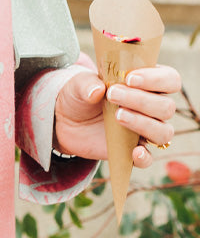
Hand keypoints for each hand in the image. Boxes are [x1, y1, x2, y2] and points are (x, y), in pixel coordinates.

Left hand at [54, 65, 180, 166]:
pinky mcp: (132, 150)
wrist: (66, 119)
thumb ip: (87, 84)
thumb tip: (97, 91)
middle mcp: (152, 108)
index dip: (156, 79)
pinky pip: (148, 159)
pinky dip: (144, 157)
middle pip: (166, 107)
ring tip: (117, 116)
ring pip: (163, 132)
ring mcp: (144, 131)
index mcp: (147, 84)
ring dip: (143, 123)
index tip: (130, 78)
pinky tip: (134, 151)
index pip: (170, 79)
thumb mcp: (79, 84)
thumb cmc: (80, 95)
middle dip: (141, 100)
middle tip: (113, 94)